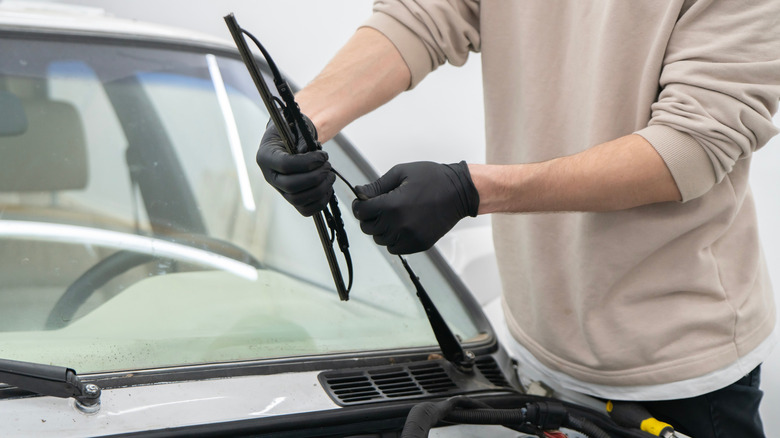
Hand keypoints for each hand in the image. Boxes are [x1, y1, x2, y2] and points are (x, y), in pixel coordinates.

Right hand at [256, 116, 334, 215]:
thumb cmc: (290, 133)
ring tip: (330, 176)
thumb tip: (313, 156)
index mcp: (266, 157)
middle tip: (327, 166)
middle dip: (315, 177)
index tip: (323, 156)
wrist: (287, 140)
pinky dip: (320, 202)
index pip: (285, 165)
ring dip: (320, 189)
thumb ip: (302, 140)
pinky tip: (327, 189)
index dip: (308, 163)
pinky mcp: (292, 198)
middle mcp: (269, 176)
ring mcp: (280, 190)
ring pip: (298, 200)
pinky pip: (305, 210)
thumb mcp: (293, 129)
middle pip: (291, 186)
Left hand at [352, 161, 478, 254]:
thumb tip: (360, 193)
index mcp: (392, 205)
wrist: (459, 192)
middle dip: (369, 217)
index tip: (363, 202)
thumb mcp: (401, 173)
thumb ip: (377, 186)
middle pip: (368, 228)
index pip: (361, 212)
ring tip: (392, 216)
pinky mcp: (419, 244)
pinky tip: (400, 226)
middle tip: (379, 207)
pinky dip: (393, 239)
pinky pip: (395, 248)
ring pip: (380, 240)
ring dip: (381, 229)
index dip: (359, 205)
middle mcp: (399, 224)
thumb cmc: (433, 179)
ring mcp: (410, 237)